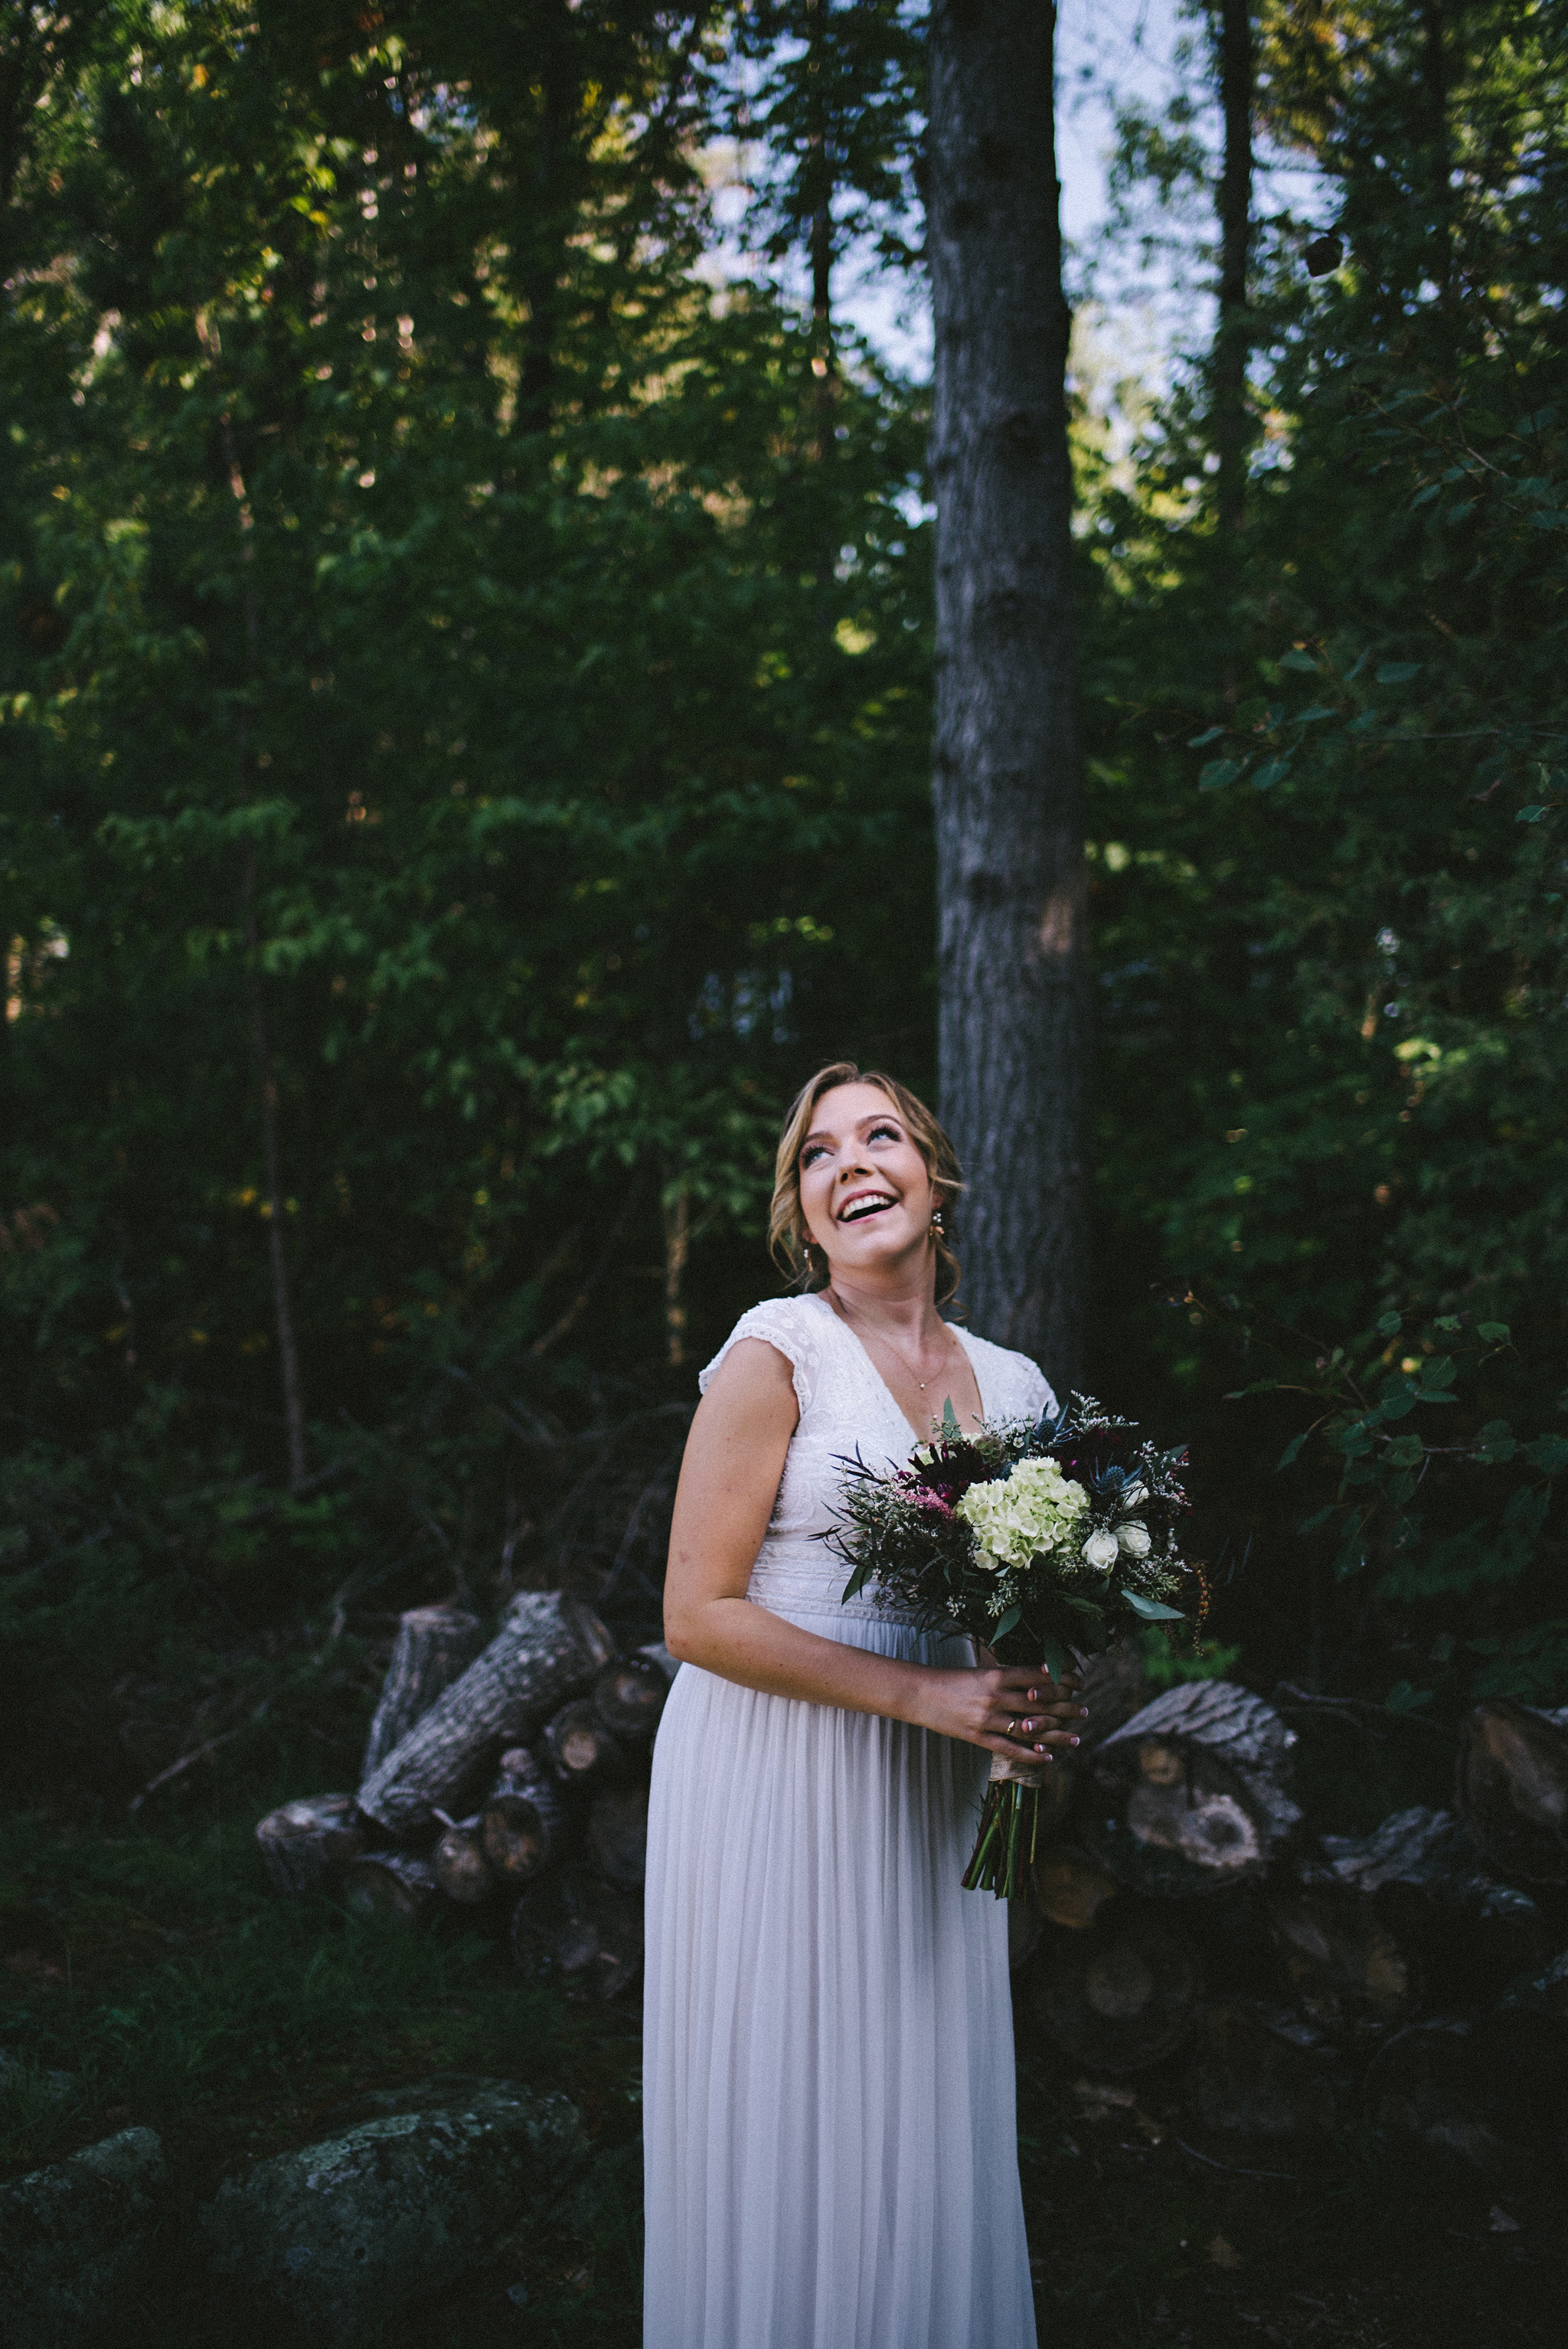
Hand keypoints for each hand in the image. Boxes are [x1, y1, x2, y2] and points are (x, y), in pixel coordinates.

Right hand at [910, 1661, 1086, 1764]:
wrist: (919, 1694)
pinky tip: (1048, 1757)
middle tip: (1084, 1711)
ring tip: (1075, 1738)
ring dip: (1056, 1735)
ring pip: (1030, 1729)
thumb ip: (1006, 1675)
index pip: (1038, 1676)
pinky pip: (1010, 1749)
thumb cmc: (950, 1679)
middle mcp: (995, 1696)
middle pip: (1040, 1704)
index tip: (1079, 1682)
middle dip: (1066, 1708)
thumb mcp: (980, 1671)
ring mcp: (987, 1719)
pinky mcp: (978, 1737)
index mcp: (996, 1674)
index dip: (1062, 1679)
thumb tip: (1035, 1679)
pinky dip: (1031, 1755)